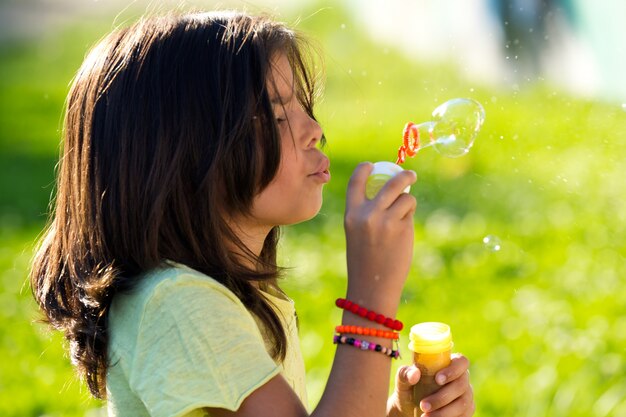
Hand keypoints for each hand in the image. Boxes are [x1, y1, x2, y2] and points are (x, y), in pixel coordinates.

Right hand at [344, 162, 416, 310]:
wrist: (372, 287)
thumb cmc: (364, 261)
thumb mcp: (357, 233)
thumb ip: (367, 213)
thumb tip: (390, 192)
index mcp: (351, 214)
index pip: (355, 181)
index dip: (364, 169)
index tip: (372, 165)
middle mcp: (367, 214)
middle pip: (390, 183)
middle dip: (404, 175)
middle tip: (410, 175)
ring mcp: (386, 221)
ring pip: (406, 198)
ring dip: (408, 203)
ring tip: (404, 216)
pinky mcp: (402, 229)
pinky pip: (410, 212)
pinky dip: (409, 216)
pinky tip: (403, 230)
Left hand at [387, 354, 473, 416]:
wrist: (409, 410)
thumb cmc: (409, 390)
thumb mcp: (403, 381)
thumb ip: (405, 373)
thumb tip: (415, 374)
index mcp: (449, 364)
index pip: (461, 361)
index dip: (453, 369)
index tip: (438, 379)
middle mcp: (461, 379)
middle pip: (461, 385)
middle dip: (442, 397)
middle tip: (423, 405)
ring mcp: (466, 396)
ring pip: (463, 403)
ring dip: (443, 412)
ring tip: (425, 416)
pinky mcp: (466, 412)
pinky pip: (463, 416)